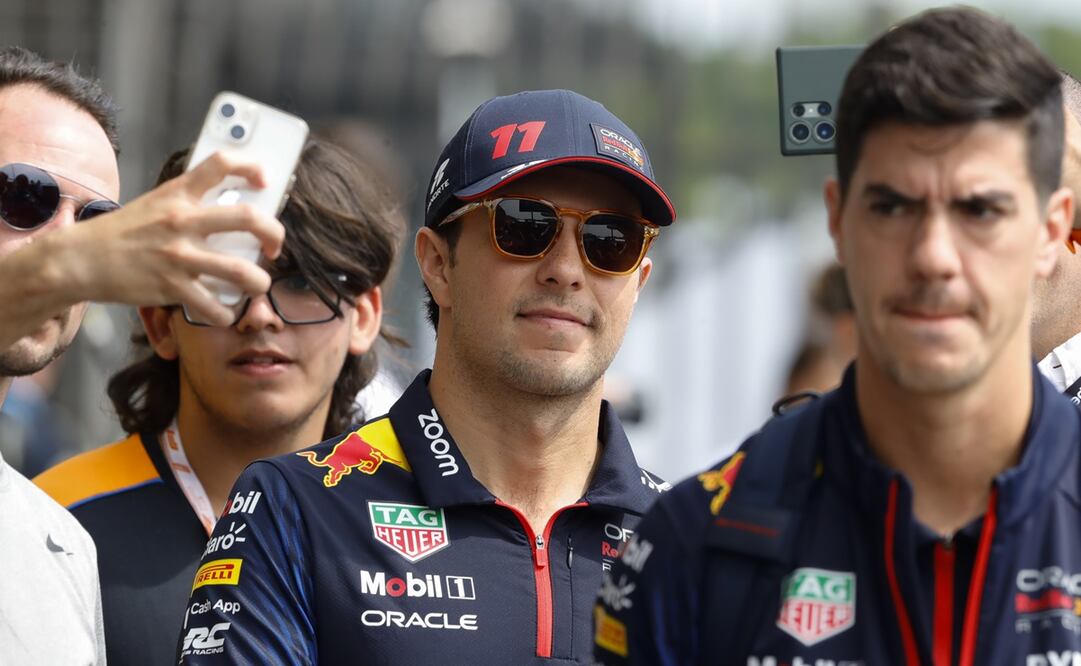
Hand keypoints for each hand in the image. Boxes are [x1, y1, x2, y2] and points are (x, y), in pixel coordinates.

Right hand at [61, 151, 285, 324]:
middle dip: (274, 235)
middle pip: (248, 219)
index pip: (220, 164)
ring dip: (260, 283)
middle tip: (275, 247)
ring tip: (258, 285)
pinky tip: (224, 312)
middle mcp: (182, 220)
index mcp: (178, 194)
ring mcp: (179, 255)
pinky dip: (225, 314)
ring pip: (241, 271)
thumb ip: (189, 204)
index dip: (250, 166)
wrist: (80, 260)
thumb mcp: (155, 205)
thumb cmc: (123, 233)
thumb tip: (232, 213)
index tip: (264, 180)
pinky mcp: (171, 287)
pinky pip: (214, 306)